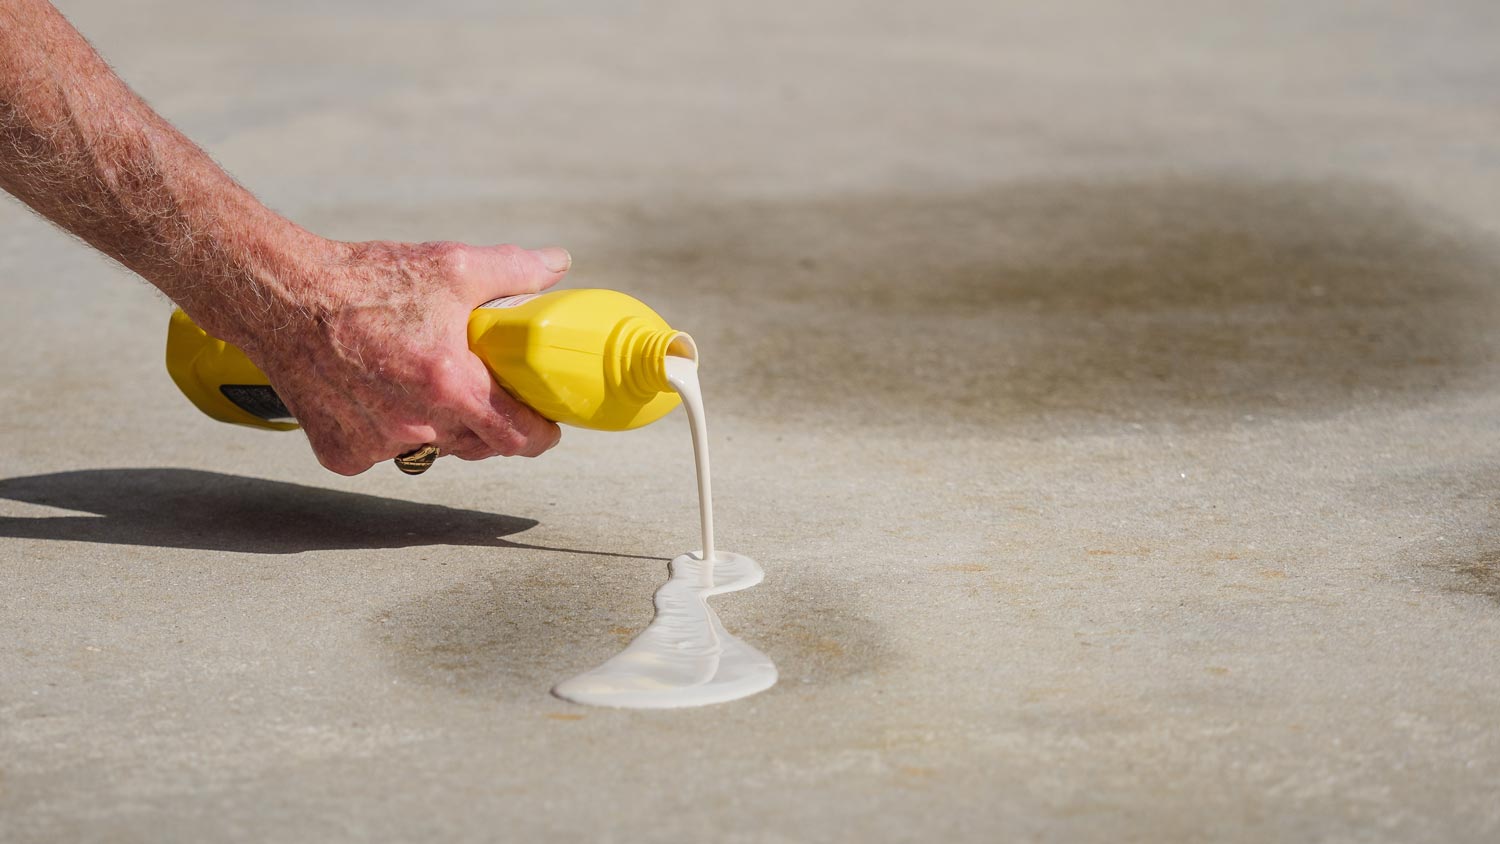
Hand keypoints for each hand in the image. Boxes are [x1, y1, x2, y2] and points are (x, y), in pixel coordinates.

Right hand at [231, 239, 570, 475]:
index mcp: (452, 386)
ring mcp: (377, 444)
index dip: (539, 434)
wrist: (284, 296)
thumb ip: (513, 269)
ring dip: (438, 427)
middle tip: (486, 393)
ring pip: (431, 448)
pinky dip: (387, 430)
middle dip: (490, 425)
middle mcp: (417, 424)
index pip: (518, 437)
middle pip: (478, 446)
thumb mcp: (451, 266)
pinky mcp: (342, 453)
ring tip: (425, 384)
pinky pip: (382, 452)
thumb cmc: (368, 282)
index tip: (544, 426)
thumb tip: (557, 263)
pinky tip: (378, 394)